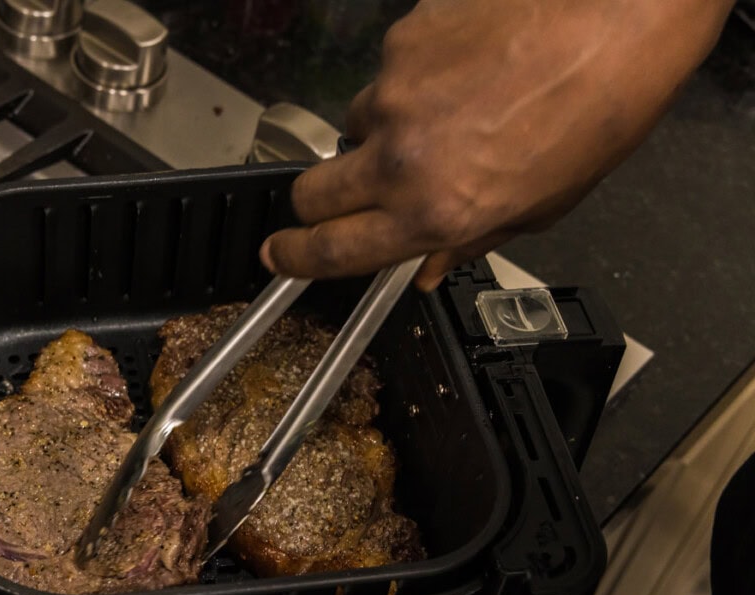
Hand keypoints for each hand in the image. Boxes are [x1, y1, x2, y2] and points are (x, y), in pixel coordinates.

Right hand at [260, 0, 733, 289]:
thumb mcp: (540, 207)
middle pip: (311, 191)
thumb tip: (423, 266)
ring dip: (384, 129)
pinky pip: (389, 71)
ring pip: (354, 124)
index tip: (278, 254)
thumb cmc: (597, 115)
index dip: (296, 258)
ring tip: (450, 111)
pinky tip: (466, 68)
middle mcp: (400, 158)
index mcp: (434, 213)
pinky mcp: (402, 40)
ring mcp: (393, 91)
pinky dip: (416, 78)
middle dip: (319, 200)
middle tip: (351, 190)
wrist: (619, 17)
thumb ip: (466, 240)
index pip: (332, 250)